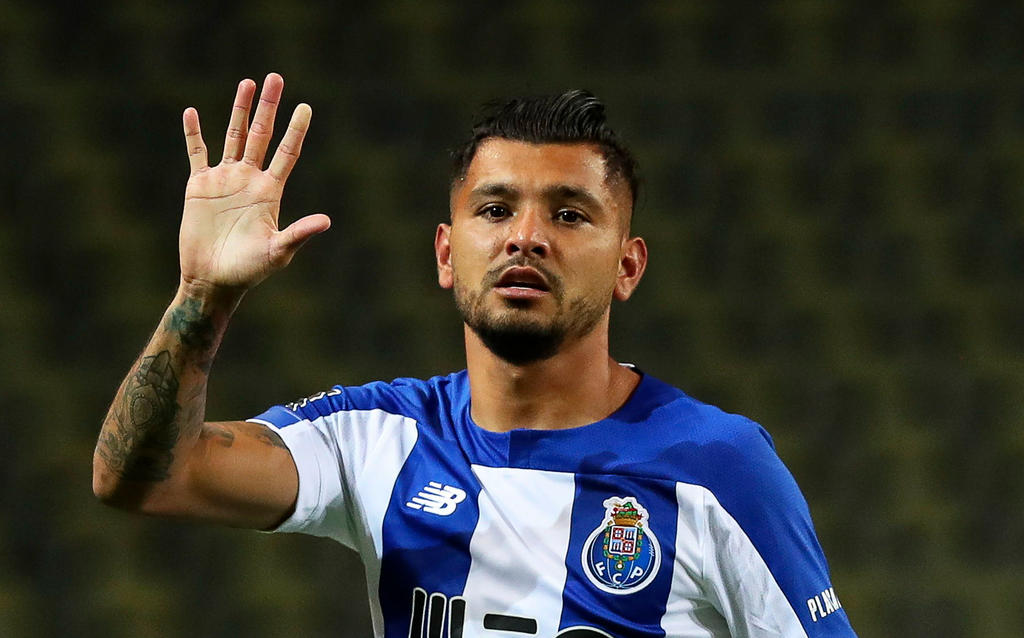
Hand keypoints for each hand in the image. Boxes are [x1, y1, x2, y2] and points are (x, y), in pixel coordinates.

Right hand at [178, 73, 329, 294]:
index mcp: (271, 191)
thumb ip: (298, 233)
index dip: (296, 130)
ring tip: (247, 83)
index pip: (287, 153)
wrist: (213, 279)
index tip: (306, 107)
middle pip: (261, 134)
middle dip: (269, 107)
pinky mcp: (199, 186)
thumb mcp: (277, 251)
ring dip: (238, 110)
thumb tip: (326, 221)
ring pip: (232, 136)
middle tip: (276, 77)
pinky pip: (197, 153)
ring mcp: (225, 180)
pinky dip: (194, 134)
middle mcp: (250, 179)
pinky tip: (191, 112)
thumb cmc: (249, 270)